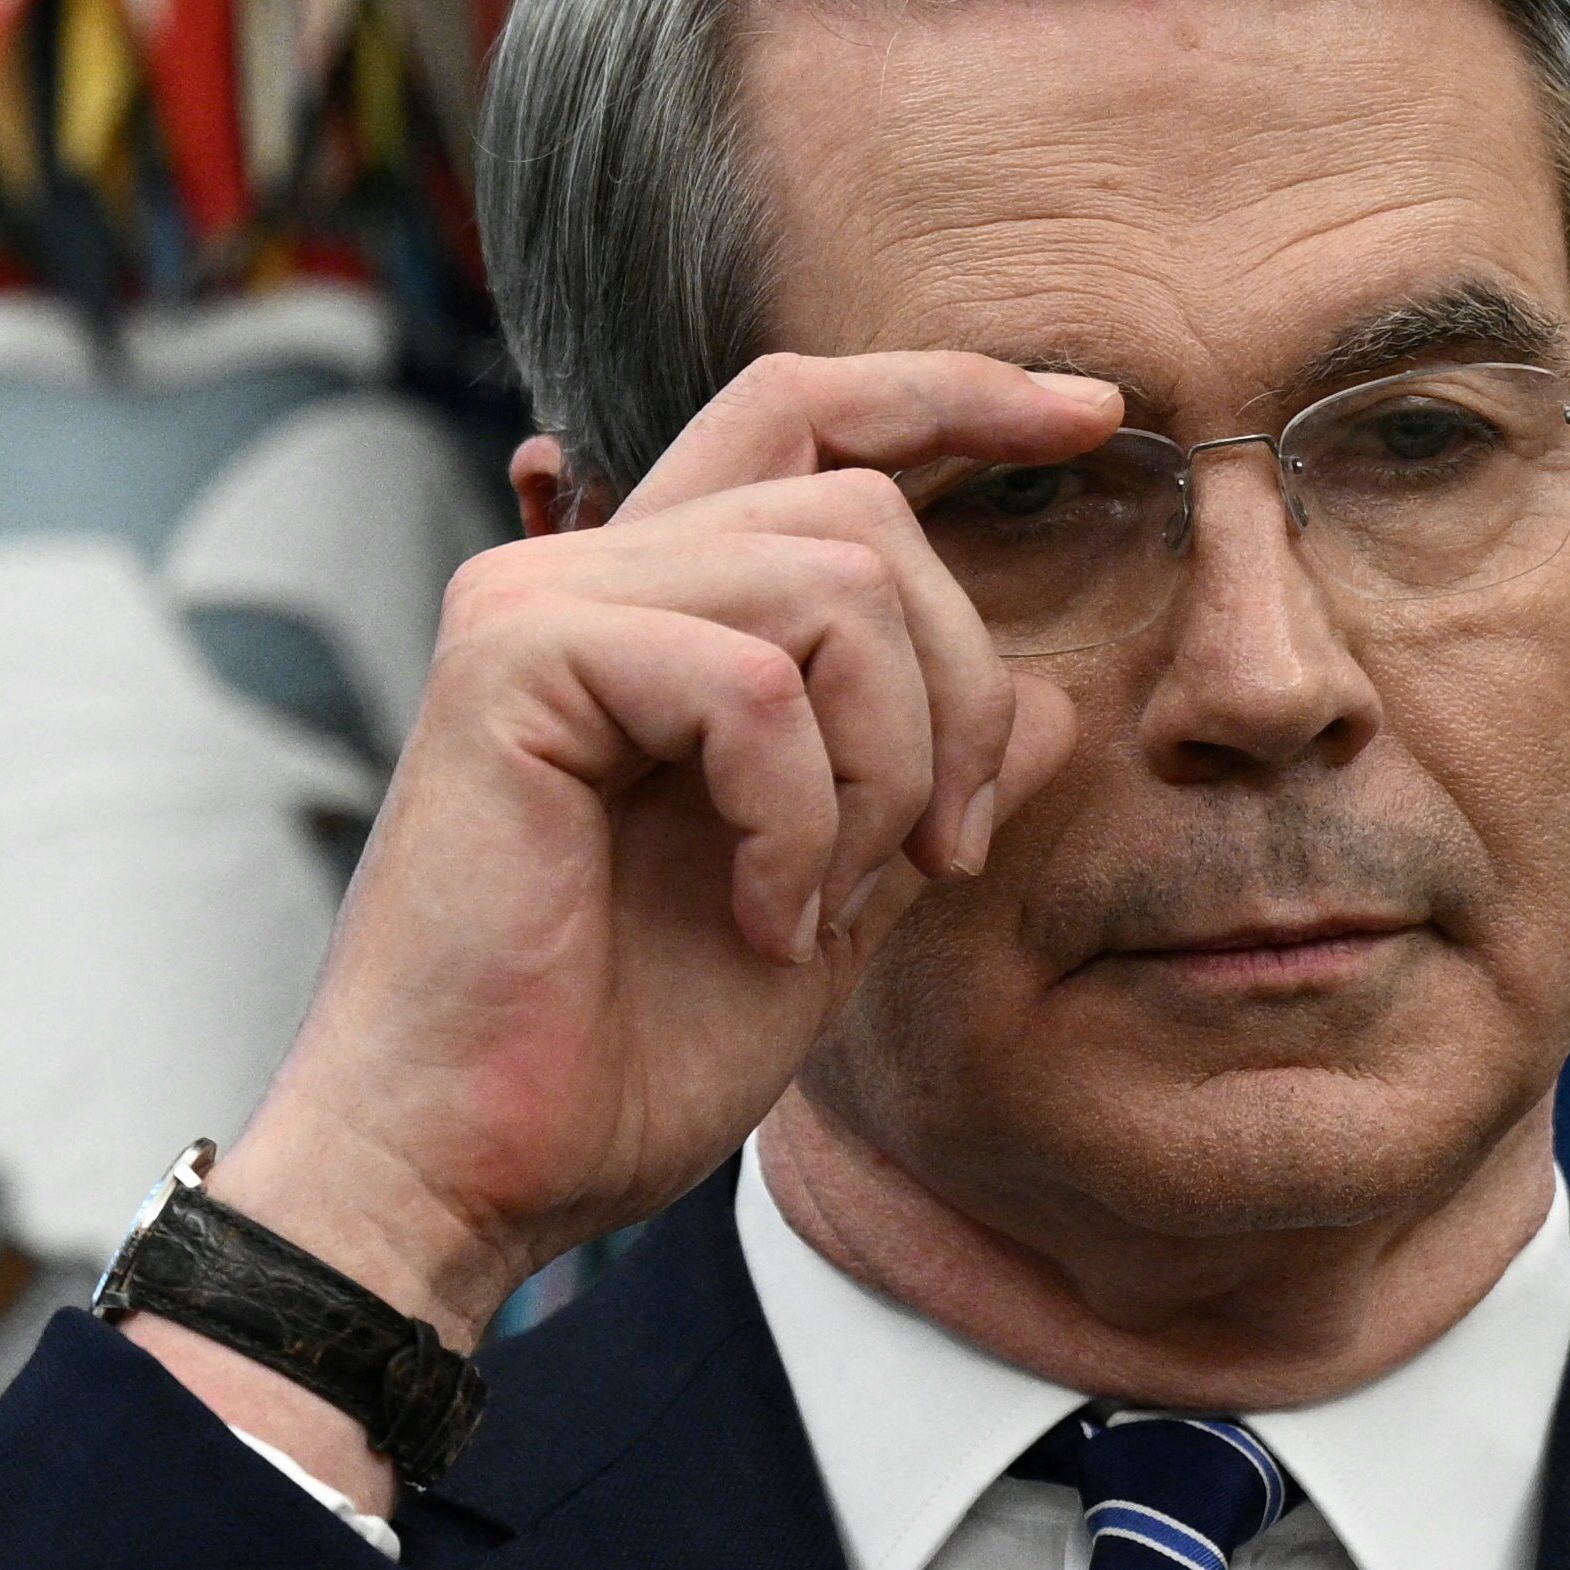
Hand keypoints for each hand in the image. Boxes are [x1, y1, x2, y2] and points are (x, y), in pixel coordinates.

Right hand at [200, 352, 1112, 1342]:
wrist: (473, 1173)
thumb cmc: (622, 1054)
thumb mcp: (834, 900)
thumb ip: (920, 783)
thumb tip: (1056, 695)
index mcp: (654, 609)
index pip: (812, 420)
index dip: (957, 396)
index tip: (1095, 415)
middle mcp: (584, 572)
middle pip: (865, 511)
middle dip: (960, 690)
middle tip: (943, 854)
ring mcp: (538, 604)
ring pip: (834, 582)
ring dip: (885, 767)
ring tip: (822, 900)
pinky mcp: (511, 660)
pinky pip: (756, 683)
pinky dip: (798, 820)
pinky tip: (759, 918)